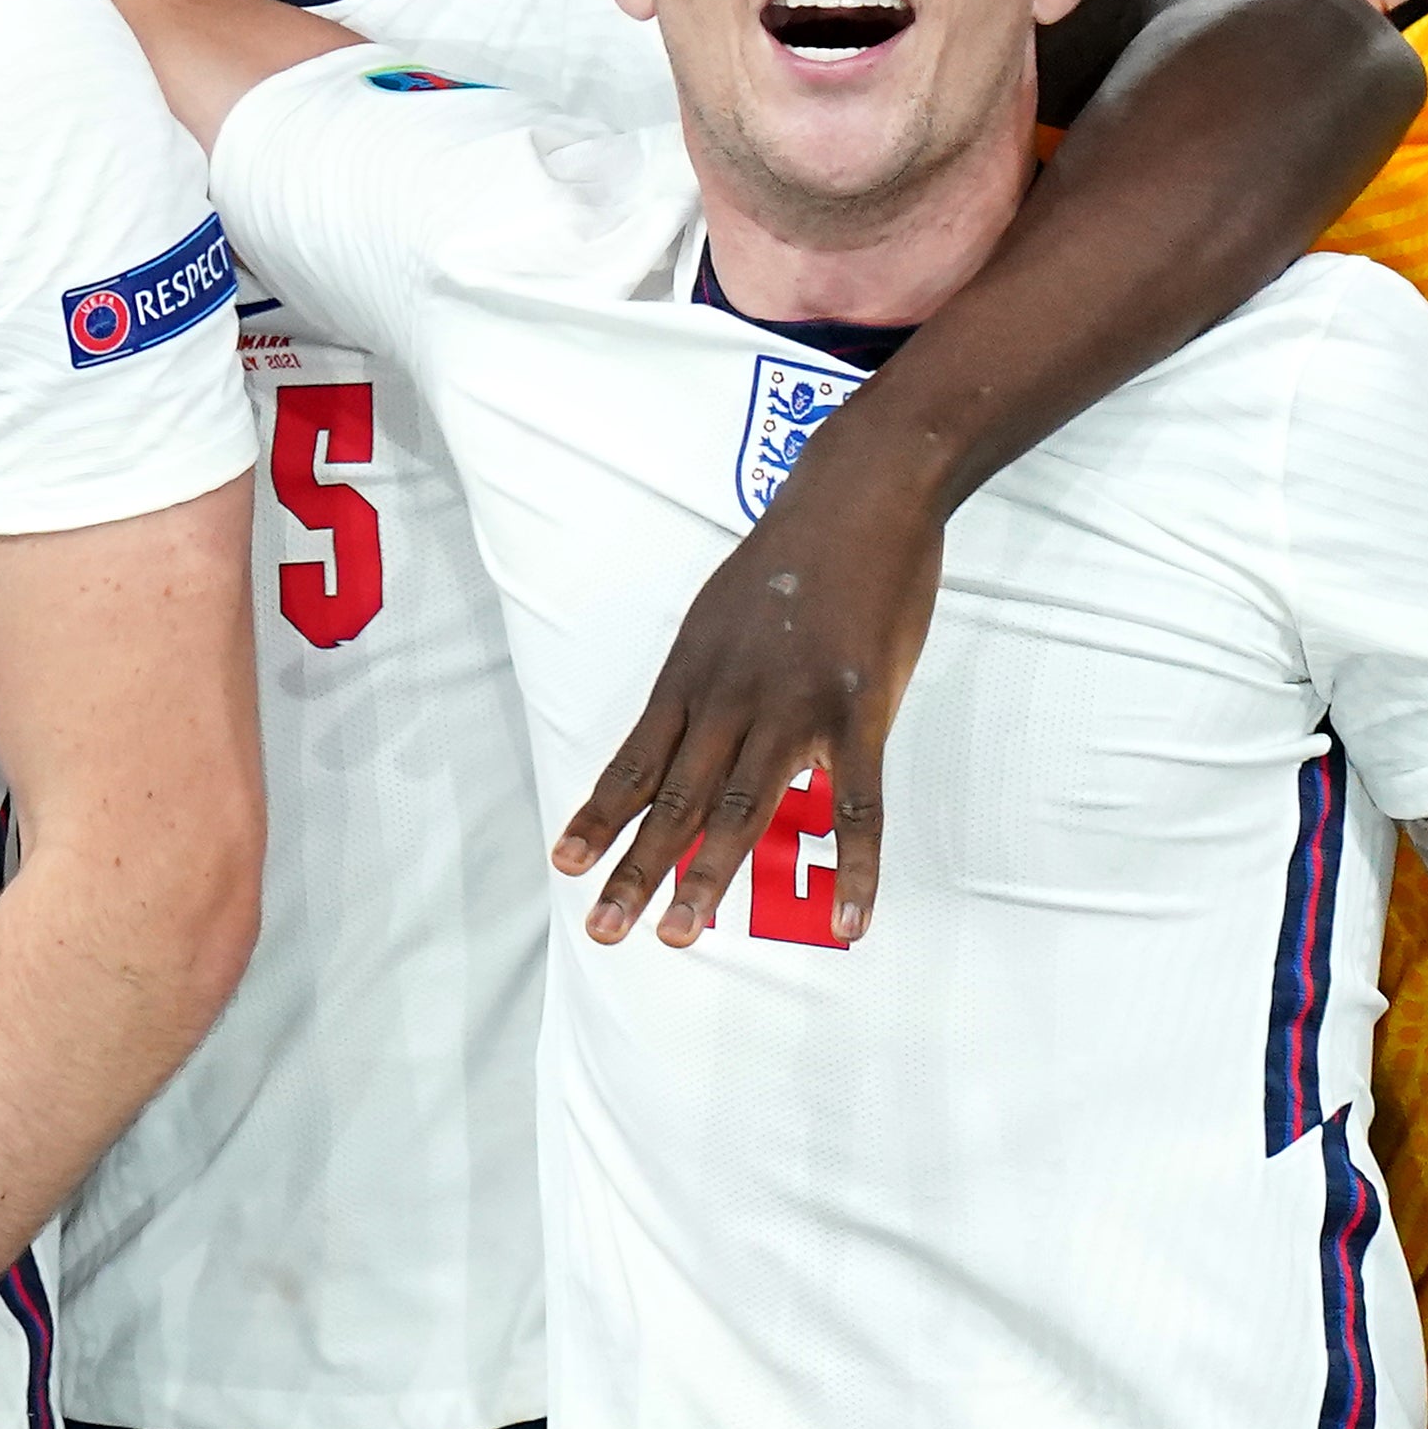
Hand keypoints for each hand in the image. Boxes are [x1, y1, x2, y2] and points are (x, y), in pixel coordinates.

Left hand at [550, 423, 942, 946]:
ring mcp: (795, 706)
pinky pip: (858, 802)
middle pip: (677, 798)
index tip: (566, 865)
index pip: (635, 762)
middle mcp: (730, 697)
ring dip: (710, 874)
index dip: (600, 817)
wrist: (860, 493)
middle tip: (605, 931)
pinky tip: (851, 919)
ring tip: (681, 935)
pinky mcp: (861, 709)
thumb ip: (706, 681)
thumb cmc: (790, 554)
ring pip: (746, 806)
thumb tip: (689, 737)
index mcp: (692, 675)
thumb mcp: (719, 614)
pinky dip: (856, 867)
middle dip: (637, 868)